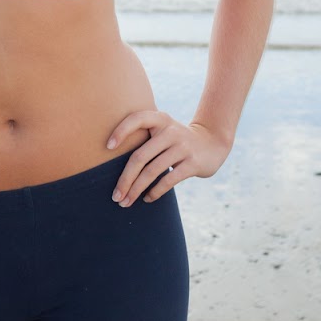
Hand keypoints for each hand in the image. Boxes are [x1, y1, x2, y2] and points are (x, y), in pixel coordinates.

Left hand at [106, 112, 230, 206]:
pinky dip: (154, 192)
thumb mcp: (163, 129)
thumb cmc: (176, 140)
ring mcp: (182, 147)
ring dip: (136, 190)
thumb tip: (116, 166)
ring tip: (126, 202)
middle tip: (116, 196)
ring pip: (152, 172)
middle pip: (140, 156)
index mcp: (160, 119)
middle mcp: (171, 131)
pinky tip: (146, 199)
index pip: (137, 119)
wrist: (212, 143)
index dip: (121, 131)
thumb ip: (145, 138)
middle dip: (125, 179)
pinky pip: (168, 181)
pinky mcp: (192, 163)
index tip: (107, 147)